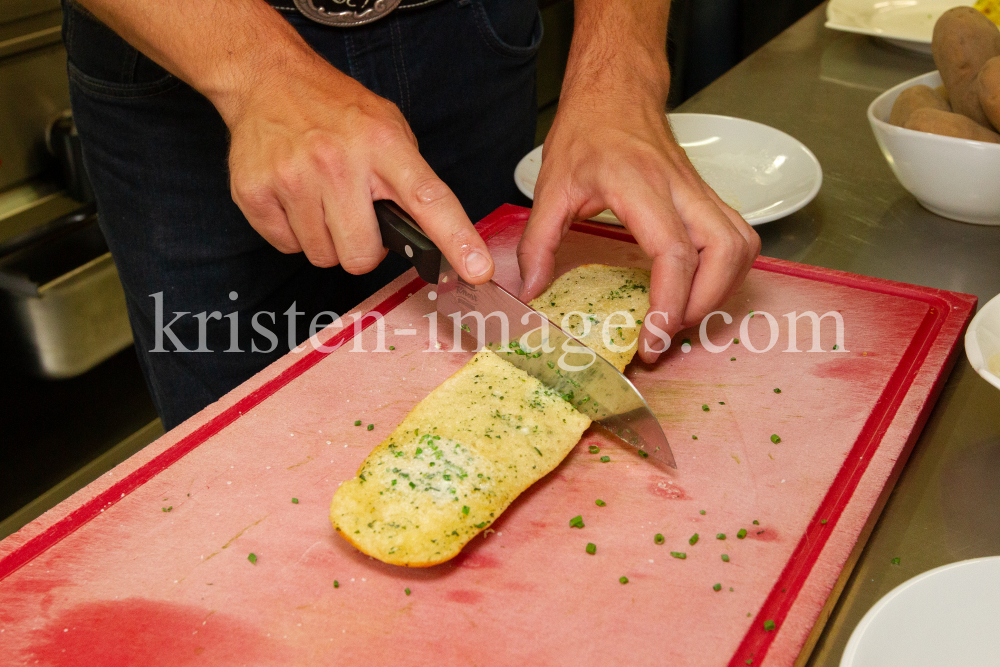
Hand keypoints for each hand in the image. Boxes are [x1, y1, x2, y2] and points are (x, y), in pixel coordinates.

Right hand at [223, 52, 493, 282]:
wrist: (267, 80)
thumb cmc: (336, 111)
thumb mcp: (387, 127)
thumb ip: (409, 178)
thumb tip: (432, 237)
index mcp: (383, 145)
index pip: (428, 199)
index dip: (457, 239)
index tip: (477, 269)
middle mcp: (337, 162)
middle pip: (361, 255)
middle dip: (362, 248)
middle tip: (355, 216)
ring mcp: (292, 178)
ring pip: (324, 257)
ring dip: (327, 240)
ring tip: (321, 200)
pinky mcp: (255, 194)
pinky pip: (288, 248)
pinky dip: (294, 233)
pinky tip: (295, 199)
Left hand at [517, 84, 759, 363]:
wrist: (616, 90)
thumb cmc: (587, 131)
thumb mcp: (550, 187)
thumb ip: (538, 243)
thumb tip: (532, 290)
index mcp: (639, 184)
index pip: (674, 251)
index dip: (670, 302)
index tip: (653, 338)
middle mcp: (680, 188)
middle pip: (724, 251)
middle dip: (703, 304)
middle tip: (668, 332)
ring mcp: (700, 191)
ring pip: (742, 245)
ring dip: (722, 289)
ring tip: (684, 315)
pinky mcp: (708, 196)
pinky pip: (738, 237)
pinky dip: (728, 271)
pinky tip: (699, 288)